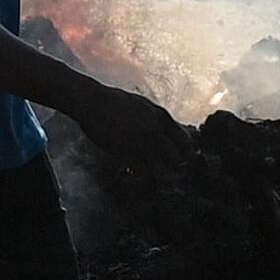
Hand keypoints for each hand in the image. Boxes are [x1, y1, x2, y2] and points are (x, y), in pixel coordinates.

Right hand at [66, 76, 192, 165]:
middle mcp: (156, 132)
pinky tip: (133, 171)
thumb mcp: (143, 106)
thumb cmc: (114, 102)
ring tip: (149, 172)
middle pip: (177, 160)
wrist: (93, 102)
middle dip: (173, 168)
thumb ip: (157, 119)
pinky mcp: (127, 155)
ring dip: (157, 175)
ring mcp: (142, 144)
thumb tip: (166, 131)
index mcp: (162, 118)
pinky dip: (140, 176)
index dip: (183, 154)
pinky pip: (142, 174)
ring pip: (162, 171)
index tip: (178, 158)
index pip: (186, 143)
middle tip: (165, 170)